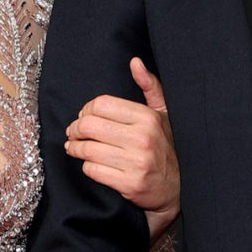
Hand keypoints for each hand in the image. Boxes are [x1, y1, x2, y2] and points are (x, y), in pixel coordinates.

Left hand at [65, 59, 179, 236]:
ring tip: (74, 148)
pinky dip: (86, 167)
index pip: (101, 104)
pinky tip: (89, 164)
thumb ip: (150, 87)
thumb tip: (135, 63)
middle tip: (73, 133)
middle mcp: (142, 138)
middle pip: (89, 125)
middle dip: (75, 129)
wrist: (177, 189)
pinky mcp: (129, 184)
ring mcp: (136, 162)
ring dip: (75, 148)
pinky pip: (93, 170)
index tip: (84, 117)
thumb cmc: (166, 148)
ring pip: (87, 149)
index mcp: (147, 118)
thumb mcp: (163, 115)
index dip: (86, 110)